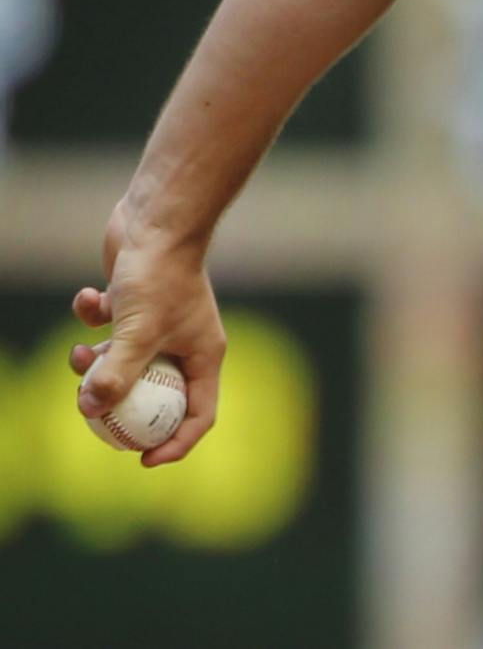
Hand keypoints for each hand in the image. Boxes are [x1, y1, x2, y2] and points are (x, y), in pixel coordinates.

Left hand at [70, 199, 225, 466]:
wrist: (158, 220)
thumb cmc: (159, 276)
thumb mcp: (136, 333)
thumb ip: (115, 375)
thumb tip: (89, 410)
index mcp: (204, 356)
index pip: (199, 414)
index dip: (174, 444)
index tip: (142, 460)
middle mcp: (186, 343)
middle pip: (157, 393)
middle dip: (121, 404)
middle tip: (92, 416)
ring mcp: (160, 324)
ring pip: (126, 362)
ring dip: (97, 364)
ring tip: (79, 355)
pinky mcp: (135, 304)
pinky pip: (111, 327)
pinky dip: (93, 319)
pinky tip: (89, 299)